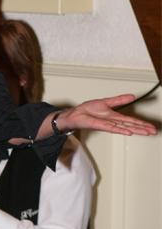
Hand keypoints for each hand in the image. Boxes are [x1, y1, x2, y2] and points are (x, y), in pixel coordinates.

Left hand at [41, 94, 156, 137]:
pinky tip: (129, 132)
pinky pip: (112, 127)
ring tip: (146, 132)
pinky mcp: (99, 124)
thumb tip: (132, 96)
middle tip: (153, 132)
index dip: (142, 124)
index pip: (131, 121)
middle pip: (131, 125)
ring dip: (135, 130)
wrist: (76, 114)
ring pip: (124, 127)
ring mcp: (106, 124)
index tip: (151, 127)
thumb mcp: (106, 102)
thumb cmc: (88, 110)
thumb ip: (119, 100)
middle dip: (142, 129)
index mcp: (114, 117)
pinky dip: (121, 129)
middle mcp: (112, 122)